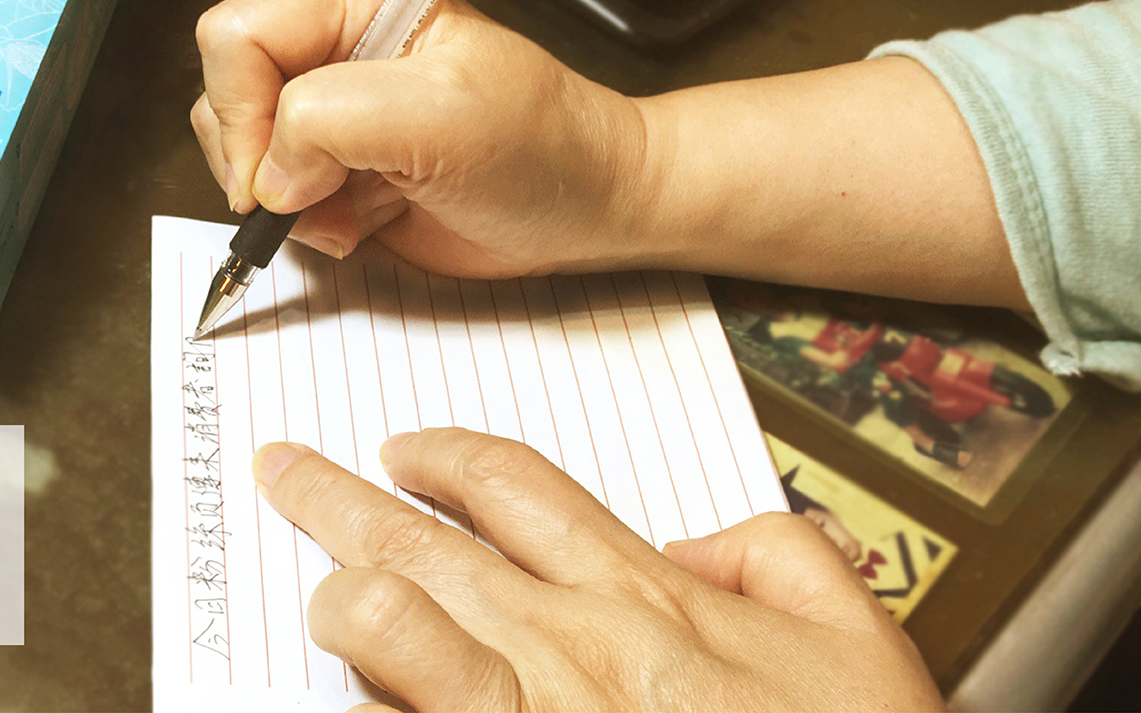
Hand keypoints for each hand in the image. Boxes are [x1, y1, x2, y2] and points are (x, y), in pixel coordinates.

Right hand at [191, 0, 655, 277]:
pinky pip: (274, 194)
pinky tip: (362, 221)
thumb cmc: (543, 148)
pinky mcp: (334, 158)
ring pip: (241, 149)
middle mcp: (333, 39)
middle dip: (264, 162)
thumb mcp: (443, 118)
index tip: (284, 171)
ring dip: (290, 201)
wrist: (582, 205)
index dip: (244, 112)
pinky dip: (308, 224)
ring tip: (354, 208)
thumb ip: (333, 120)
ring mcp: (330, 102)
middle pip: (224, 92)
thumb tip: (271, 168)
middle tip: (323, 192)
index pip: (237, 36)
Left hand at [251, 428, 944, 711]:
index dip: (441, 457)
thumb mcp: (855, 639)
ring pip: (383, 624)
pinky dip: (366, 710)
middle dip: (333, 498)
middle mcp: (568, 647)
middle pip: (417, 540)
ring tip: (324, 597)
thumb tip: (700, 538)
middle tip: (285, 474)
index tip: (404, 452)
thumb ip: (777, 557)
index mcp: (643, 600)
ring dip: (341, 605)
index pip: (512, 488)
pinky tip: (357, 702)